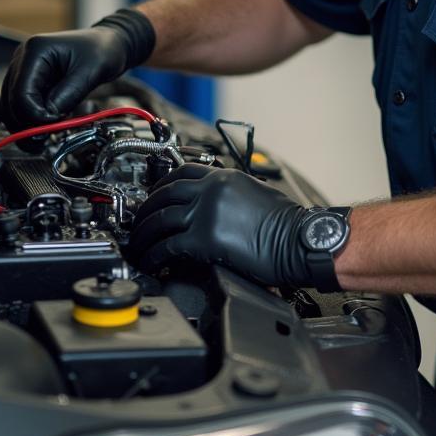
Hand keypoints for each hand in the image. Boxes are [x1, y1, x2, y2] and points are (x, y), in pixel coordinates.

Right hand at [0, 8, 154, 129]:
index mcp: (35, 50)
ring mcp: (24, 70)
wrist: (109, 44)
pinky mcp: (31, 81)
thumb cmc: (103, 50)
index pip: (21, 92)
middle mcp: (23, 59)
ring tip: (48, 136)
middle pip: (12, 102)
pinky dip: (34, 119)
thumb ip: (68, 95)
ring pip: (13, 108)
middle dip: (28, 123)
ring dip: (28, 125)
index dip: (34, 114)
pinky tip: (50, 125)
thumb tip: (47, 118)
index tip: (55, 124)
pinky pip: (24, 107)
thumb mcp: (91, 72)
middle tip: (49, 137)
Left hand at [129, 164, 341, 291]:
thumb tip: (213, 205)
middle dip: (144, 211)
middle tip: (137, 224)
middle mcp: (211, 190)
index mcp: (223, 177)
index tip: (152, 195)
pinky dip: (154, 254)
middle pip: (163, 195)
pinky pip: (167, 246)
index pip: (181, 173)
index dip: (160, 185)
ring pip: (159, 221)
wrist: (299, 239)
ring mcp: (206, 213)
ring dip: (143, 236)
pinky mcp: (204, 239)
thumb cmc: (286, 222)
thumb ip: (228, 193)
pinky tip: (151, 261)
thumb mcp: (254, 192)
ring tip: (137, 247)